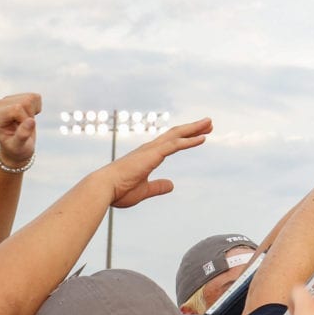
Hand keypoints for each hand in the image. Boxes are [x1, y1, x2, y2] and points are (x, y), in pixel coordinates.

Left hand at [0, 93, 40, 165]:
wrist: (16, 147)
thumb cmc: (16, 148)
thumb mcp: (18, 146)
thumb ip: (22, 135)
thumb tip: (31, 121)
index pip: (17, 108)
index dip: (26, 120)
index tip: (23, 130)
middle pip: (25, 101)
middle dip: (31, 115)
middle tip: (25, 126)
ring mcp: (8, 100)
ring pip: (31, 97)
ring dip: (34, 111)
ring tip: (26, 122)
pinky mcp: (17, 98)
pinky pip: (35, 97)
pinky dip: (37, 107)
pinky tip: (29, 116)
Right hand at [97, 118, 212, 207]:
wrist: (104, 189)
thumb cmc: (119, 191)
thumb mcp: (144, 190)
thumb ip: (158, 186)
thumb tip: (171, 185)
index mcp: (147, 156)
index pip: (170, 143)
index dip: (185, 137)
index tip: (200, 135)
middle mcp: (149, 149)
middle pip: (175, 134)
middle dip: (193, 128)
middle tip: (209, 124)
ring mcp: (151, 150)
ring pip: (177, 135)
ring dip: (195, 129)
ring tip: (209, 124)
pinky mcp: (152, 155)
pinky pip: (175, 145)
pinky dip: (190, 141)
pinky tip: (203, 138)